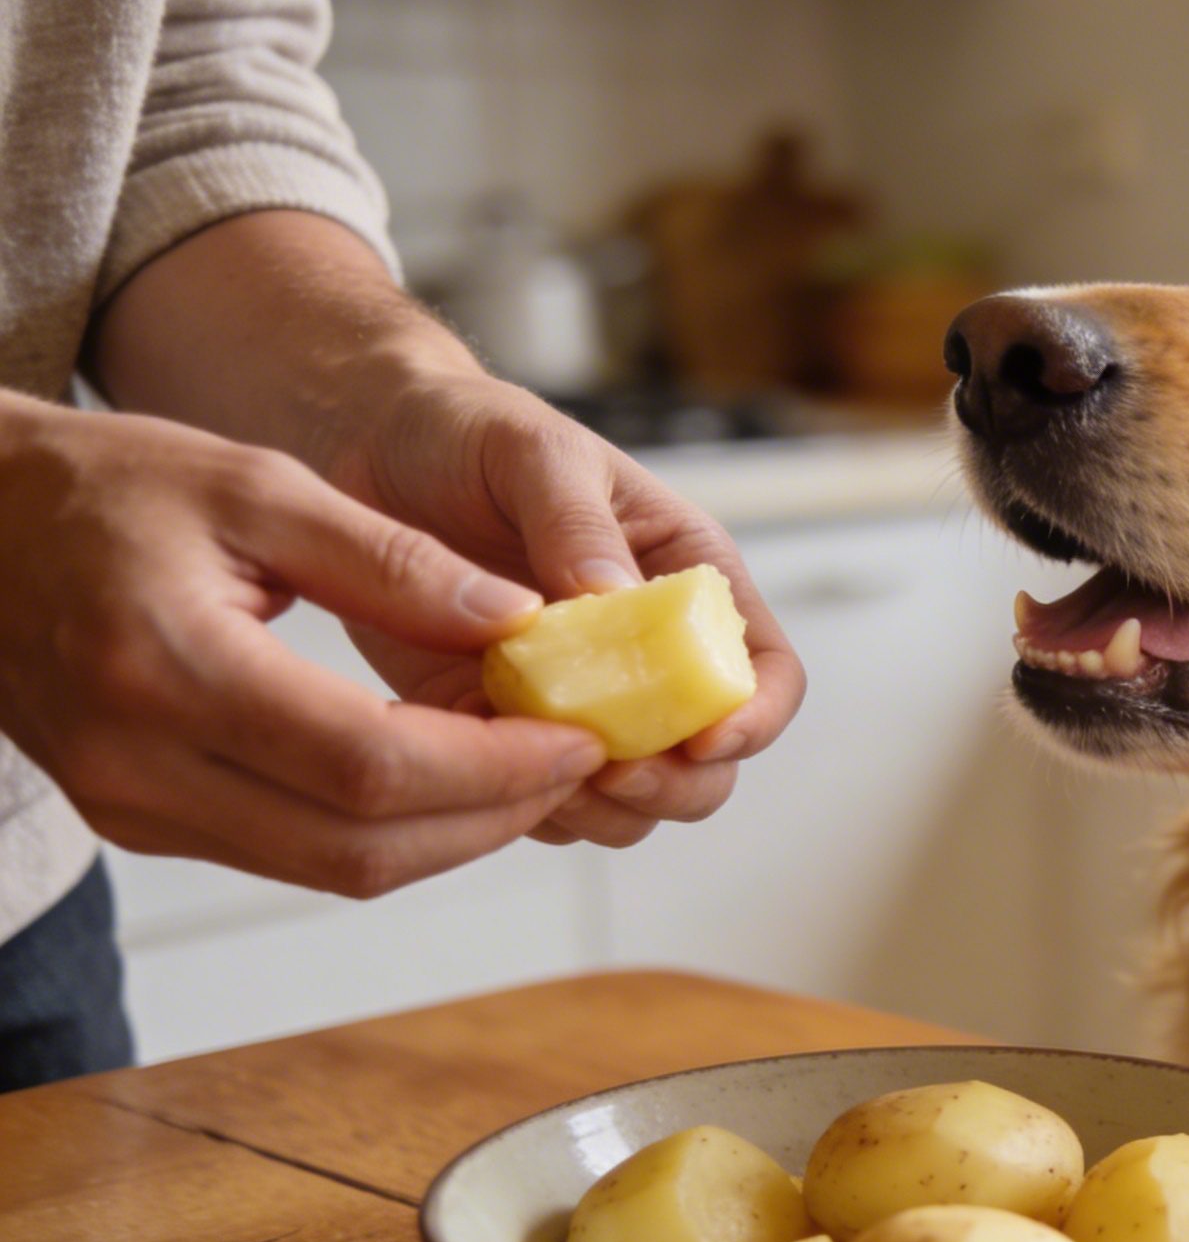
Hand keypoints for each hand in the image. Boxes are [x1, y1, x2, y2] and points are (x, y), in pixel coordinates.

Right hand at [0, 392, 606, 895]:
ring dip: (449, 834)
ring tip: (526, 769)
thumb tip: (518, 621)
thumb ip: (391, 558)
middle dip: (491, 816)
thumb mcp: (254, 484)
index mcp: (166, 665)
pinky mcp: (137, 821)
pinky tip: (443, 775)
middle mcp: (139, 762)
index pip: (371, 763)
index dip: (494, 768)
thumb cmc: (101, 488)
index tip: (578, 737)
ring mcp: (130, 807)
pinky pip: (289, 853)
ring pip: (332, 870)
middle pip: (361, 846)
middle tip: (572, 762)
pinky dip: (382, 826)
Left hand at [321, 369, 803, 847]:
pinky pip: (543, 800)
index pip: (765, 670)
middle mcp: (649, 652)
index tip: (703, 740)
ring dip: (602, 810)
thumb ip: (578, 525)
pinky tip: (481, 766)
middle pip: (710, 762)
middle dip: (674, 785)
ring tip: (542, 773)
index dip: (754, 718)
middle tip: (610, 771)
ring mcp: (583, 699)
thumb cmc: (471, 431)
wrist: (370, 448)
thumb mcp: (534, 451)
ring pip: (634, 801)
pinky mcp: (509, 727)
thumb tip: (618, 599)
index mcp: (686, 579)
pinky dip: (526, 806)